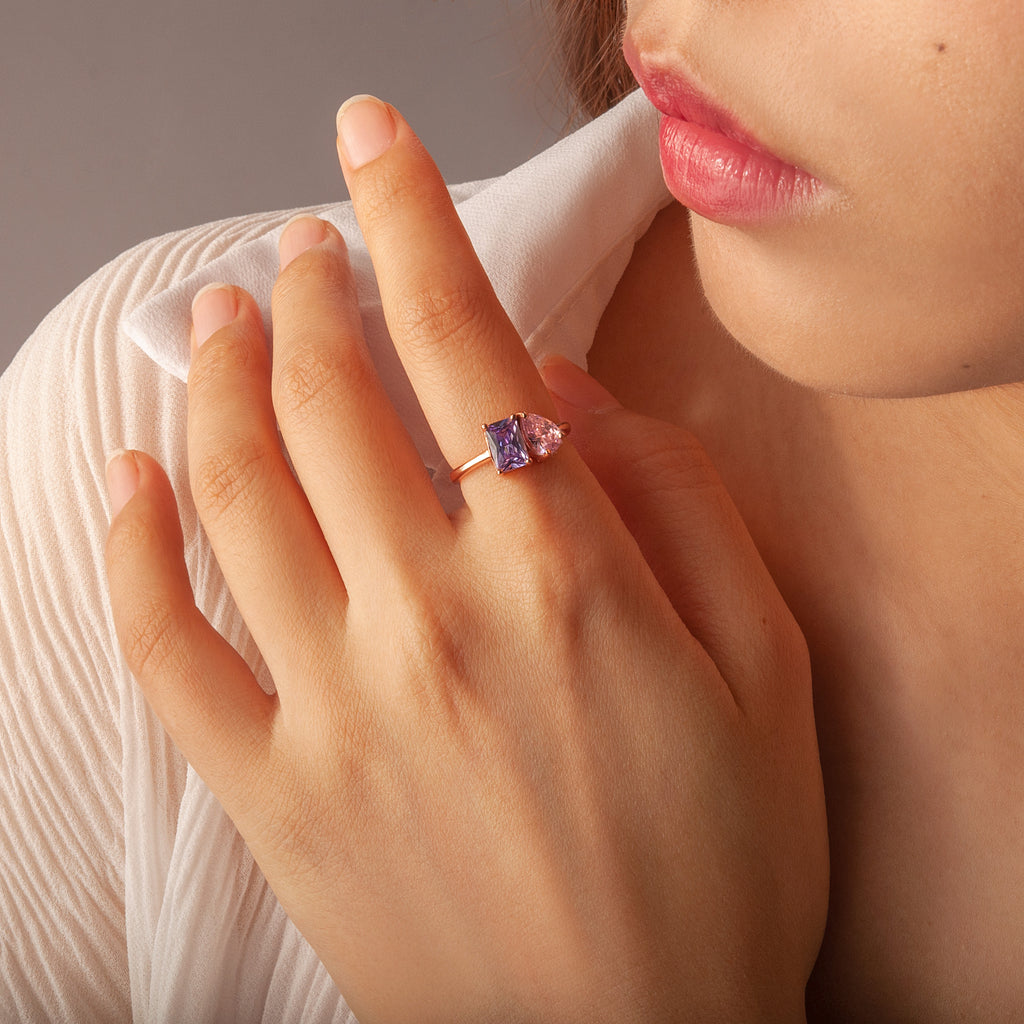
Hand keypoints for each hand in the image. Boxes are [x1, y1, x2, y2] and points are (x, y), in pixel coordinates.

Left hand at [105, 96, 826, 1022]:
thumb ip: (676, 499)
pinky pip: (167, 649)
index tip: (372, 141)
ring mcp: (337, 711)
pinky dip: (134, 547)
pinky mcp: (275, 797)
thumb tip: (562, 388)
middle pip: (333, 399)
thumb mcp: (767, 664)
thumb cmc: (726, 865)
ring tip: (214, 318)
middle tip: (299, 246)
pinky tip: (128, 477)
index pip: (463, 342)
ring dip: (214, 380)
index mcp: (563, 577)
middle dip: (306, 292)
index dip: (413, 218)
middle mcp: (433, 622)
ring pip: (235, 493)